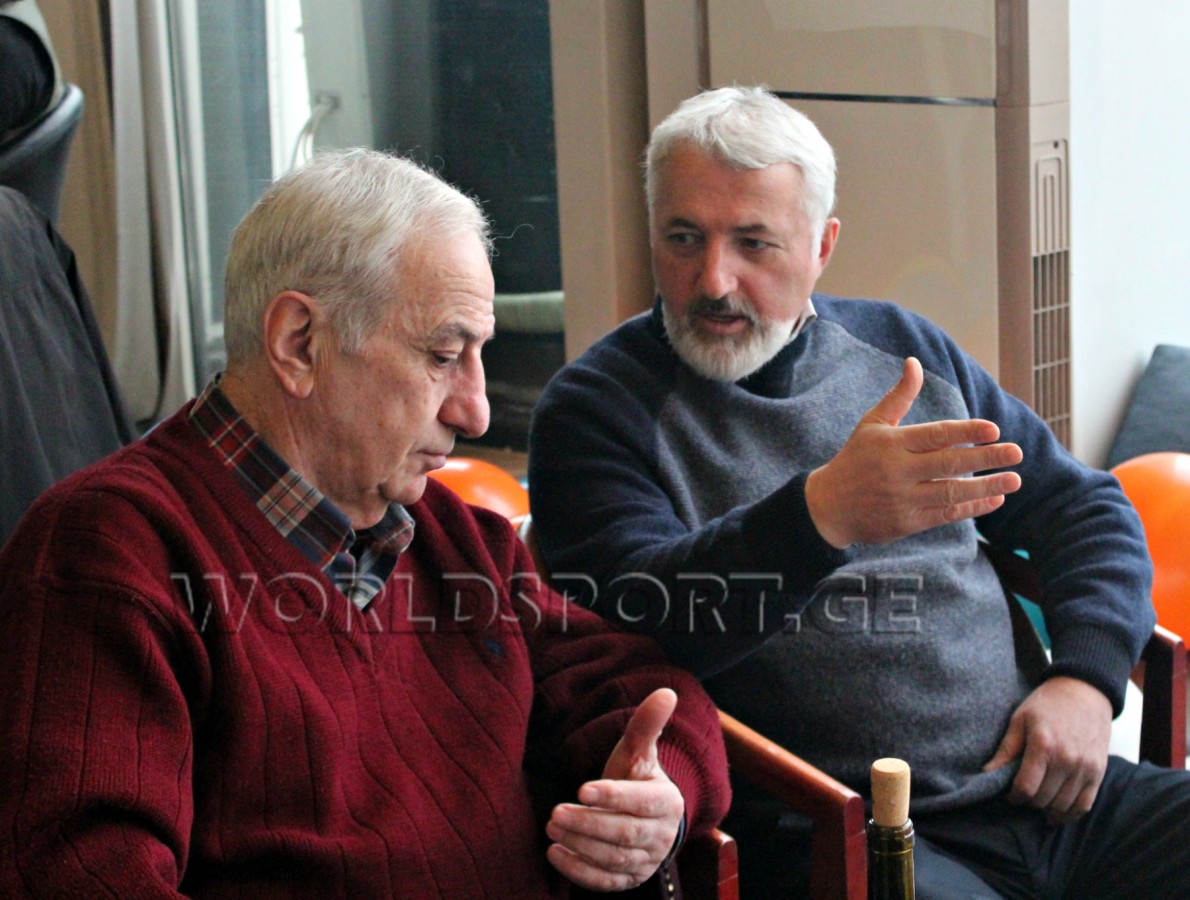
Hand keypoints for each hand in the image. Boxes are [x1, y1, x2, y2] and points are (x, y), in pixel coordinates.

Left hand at [545, 688, 685, 891]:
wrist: (648, 821)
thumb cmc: (636, 779)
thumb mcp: (639, 753)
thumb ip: (647, 725)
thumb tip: (666, 692)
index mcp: (666, 802)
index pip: (640, 802)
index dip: (612, 795)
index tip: (582, 788)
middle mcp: (661, 836)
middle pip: (624, 833)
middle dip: (589, 824)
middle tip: (555, 812)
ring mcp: (646, 862)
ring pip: (613, 858)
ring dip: (580, 845)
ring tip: (551, 828)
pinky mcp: (629, 881)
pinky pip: (605, 882)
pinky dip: (580, 872)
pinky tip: (555, 854)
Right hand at [805, 357, 1022, 547]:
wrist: (827, 507)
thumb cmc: (855, 459)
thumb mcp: (871, 424)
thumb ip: (899, 397)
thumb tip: (914, 363)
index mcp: (891, 444)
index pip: (935, 435)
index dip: (966, 432)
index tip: (993, 429)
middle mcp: (897, 471)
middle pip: (949, 464)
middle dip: (986, 458)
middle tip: (1016, 452)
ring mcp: (902, 499)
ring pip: (951, 492)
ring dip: (986, 486)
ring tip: (1014, 480)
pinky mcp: (906, 523)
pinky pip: (946, 514)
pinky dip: (972, 507)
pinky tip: (994, 498)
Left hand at [982, 676, 1112, 822]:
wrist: (1085, 692)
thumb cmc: (1047, 704)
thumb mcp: (1020, 719)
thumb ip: (1006, 749)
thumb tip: (987, 773)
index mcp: (1044, 745)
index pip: (1026, 787)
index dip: (1014, 796)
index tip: (1009, 794)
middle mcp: (1067, 759)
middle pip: (1043, 799)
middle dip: (1029, 802)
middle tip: (1023, 795)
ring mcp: (1085, 768)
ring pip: (1063, 805)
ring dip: (1048, 810)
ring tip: (1038, 803)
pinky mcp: (1099, 772)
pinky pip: (1085, 804)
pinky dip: (1070, 814)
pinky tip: (1058, 814)